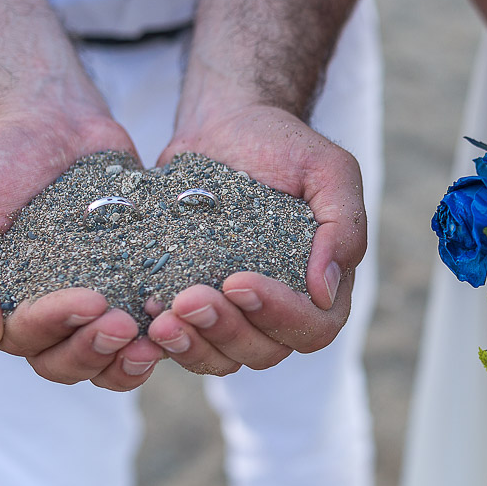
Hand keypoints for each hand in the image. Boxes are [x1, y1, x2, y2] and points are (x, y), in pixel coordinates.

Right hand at [0, 107, 164, 390]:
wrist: (50, 121)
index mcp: (1, 309)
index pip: (25, 340)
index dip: (56, 327)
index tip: (91, 300)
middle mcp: (49, 318)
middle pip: (70, 363)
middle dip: (96, 350)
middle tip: (125, 323)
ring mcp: (97, 302)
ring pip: (111, 358)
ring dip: (131, 358)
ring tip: (158, 337)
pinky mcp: (135, 282)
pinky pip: (151, 324)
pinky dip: (166, 331)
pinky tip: (185, 318)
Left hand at [142, 104, 366, 374]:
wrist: (227, 127)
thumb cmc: (284, 146)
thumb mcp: (329, 170)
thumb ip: (343, 226)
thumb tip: (325, 290)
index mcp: (321, 286)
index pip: (313, 326)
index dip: (278, 315)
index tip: (237, 280)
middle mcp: (281, 309)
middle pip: (264, 351)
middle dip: (225, 330)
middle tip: (188, 298)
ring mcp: (236, 314)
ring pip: (221, 358)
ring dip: (192, 345)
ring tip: (161, 318)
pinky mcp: (193, 307)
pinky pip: (182, 344)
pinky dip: (163, 340)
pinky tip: (143, 316)